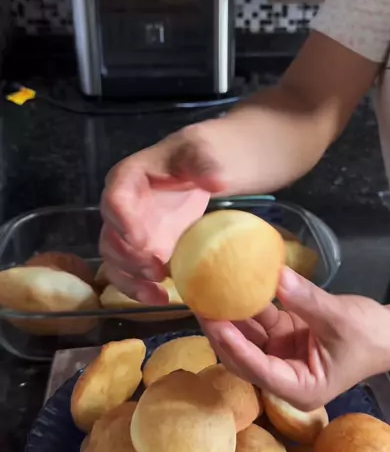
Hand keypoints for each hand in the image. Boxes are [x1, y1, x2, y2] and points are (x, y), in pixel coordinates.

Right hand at [100, 122, 232, 303]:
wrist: (208, 167)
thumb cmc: (200, 155)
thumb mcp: (204, 152)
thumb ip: (206, 164)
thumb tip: (216, 182)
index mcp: (128, 177)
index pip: (115, 198)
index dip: (123, 221)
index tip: (142, 241)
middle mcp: (121, 206)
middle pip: (111, 235)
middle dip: (129, 257)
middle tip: (156, 270)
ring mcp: (130, 230)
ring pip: (115, 260)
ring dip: (131, 280)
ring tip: (157, 294)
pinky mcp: (144, 249)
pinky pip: (132, 272)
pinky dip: (142, 288)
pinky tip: (163, 299)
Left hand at [199, 268, 389, 409]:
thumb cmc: (371, 335)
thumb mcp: (340, 317)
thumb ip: (307, 299)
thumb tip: (276, 276)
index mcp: (300, 388)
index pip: (260, 370)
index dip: (236, 348)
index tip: (218, 325)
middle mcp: (284, 377)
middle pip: (244, 357)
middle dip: (222, 332)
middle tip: (200, 304)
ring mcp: (281, 356)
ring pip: (246, 339)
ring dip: (228, 317)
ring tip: (205, 292)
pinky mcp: (282, 338)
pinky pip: (259, 322)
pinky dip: (246, 305)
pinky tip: (229, 284)